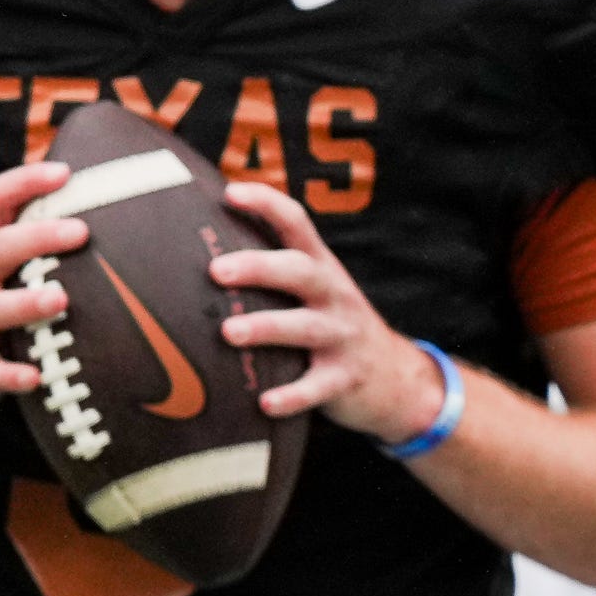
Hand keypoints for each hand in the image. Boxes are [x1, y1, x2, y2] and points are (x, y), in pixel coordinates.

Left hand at [213, 181, 447, 441]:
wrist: (396, 377)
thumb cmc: (330, 322)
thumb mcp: (313, 288)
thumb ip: (272, 266)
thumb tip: (199, 244)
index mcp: (319, 265)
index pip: (296, 222)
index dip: (266, 203)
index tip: (230, 192)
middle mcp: (333, 295)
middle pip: (299, 271)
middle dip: (259, 267)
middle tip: (216, 270)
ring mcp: (342, 337)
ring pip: (305, 328)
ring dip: (266, 328)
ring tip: (228, 332)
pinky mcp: (345, 379)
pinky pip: (317, 388)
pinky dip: (292, 396)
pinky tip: (264, 403)